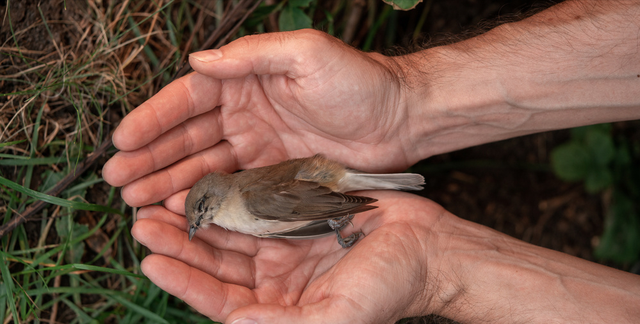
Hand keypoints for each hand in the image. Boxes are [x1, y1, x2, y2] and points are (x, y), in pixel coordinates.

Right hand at [102, 29, 418, 206]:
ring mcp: (258, 147)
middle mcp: (246, 113)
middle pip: (188, 138)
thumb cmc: (357, 80)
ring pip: (204, 167)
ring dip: (169, 182)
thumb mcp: (305, 54)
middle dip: (151, 158)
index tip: (123, 140)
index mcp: (247, 80)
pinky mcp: (274, 176)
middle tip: (117, 180)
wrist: (401, 118)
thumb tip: (199, 61)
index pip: (189, 100)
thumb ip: (251, 56)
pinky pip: (232, 189)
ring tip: (135, 200)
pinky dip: (205, 200)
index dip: (154, 120)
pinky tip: (179, 210)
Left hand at [131, 191, 442, 323]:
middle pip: (216, 263)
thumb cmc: (389, 288)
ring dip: (198, 216)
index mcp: (280, 308)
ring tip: (163, 199)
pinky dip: (230, 195)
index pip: (220, 299)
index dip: (185, 282)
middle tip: (145, 222)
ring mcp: (284, 244)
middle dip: (180, 244)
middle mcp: (276, 278)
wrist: (428, 248)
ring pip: (229, 231)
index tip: (152, 260)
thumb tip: (233, 323)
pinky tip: (208, 181)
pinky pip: (254, 204)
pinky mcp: (296, 213)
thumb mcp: (338, 316)